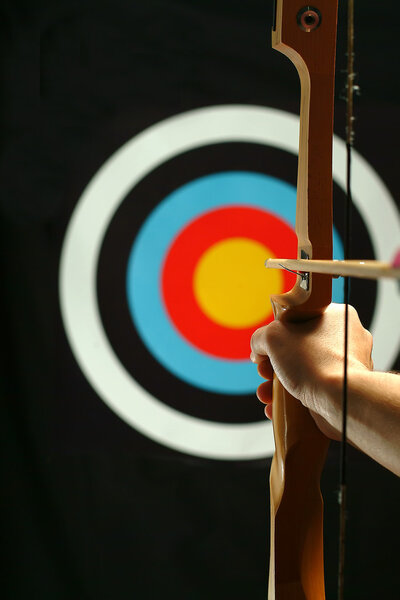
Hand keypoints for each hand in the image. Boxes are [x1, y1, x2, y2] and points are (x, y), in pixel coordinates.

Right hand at [250, 303, 373, 439]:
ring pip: (306, 373)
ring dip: (279, 385)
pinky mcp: (346, 392)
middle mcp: (348, 340)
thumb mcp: (273, 337)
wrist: (341, 401)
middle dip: (275, 365)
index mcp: (337, 317)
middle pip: (300, 348)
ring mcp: (348, 367)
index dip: (278, 334)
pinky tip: (278, 408)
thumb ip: (260, 338)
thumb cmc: (315, 363)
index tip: (266, 348)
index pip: (300, 320)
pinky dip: (294, 400)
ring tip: (266, 395)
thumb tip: (258, 350)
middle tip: (264, 373)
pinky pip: (315, 392)